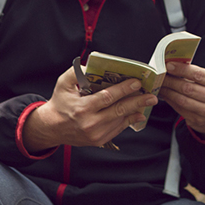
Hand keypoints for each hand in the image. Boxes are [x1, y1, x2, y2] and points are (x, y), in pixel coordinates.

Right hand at [22, 67, 155, 152]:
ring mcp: (96, 134)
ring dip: (135, 110)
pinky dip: (128, 120)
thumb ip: (76, 71)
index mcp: (82, 108)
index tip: (136, 82)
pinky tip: (137, 113)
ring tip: (147, 101)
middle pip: (119, 110)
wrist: (52, 128)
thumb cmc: (59, 103)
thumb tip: (92, 64)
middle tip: (152, 96)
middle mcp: (90, 123)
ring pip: (121, 120)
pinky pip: (118, 129)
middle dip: (138, 102)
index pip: (107, 98)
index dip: (124, 90)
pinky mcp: (99, 140)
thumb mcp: (63, 84)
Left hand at [159, 62, 204, 137]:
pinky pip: (180, 109)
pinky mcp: (198, 121)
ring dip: (168, 91)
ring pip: (182, 100)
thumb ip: (196, 74)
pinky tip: (165, 95)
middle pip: (188, 88)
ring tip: (160, 85)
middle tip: (160, 76)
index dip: (181, 69)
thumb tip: (173, 66)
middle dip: (171, 81)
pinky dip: (170, 100)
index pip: (198, 74)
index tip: (169, 65)